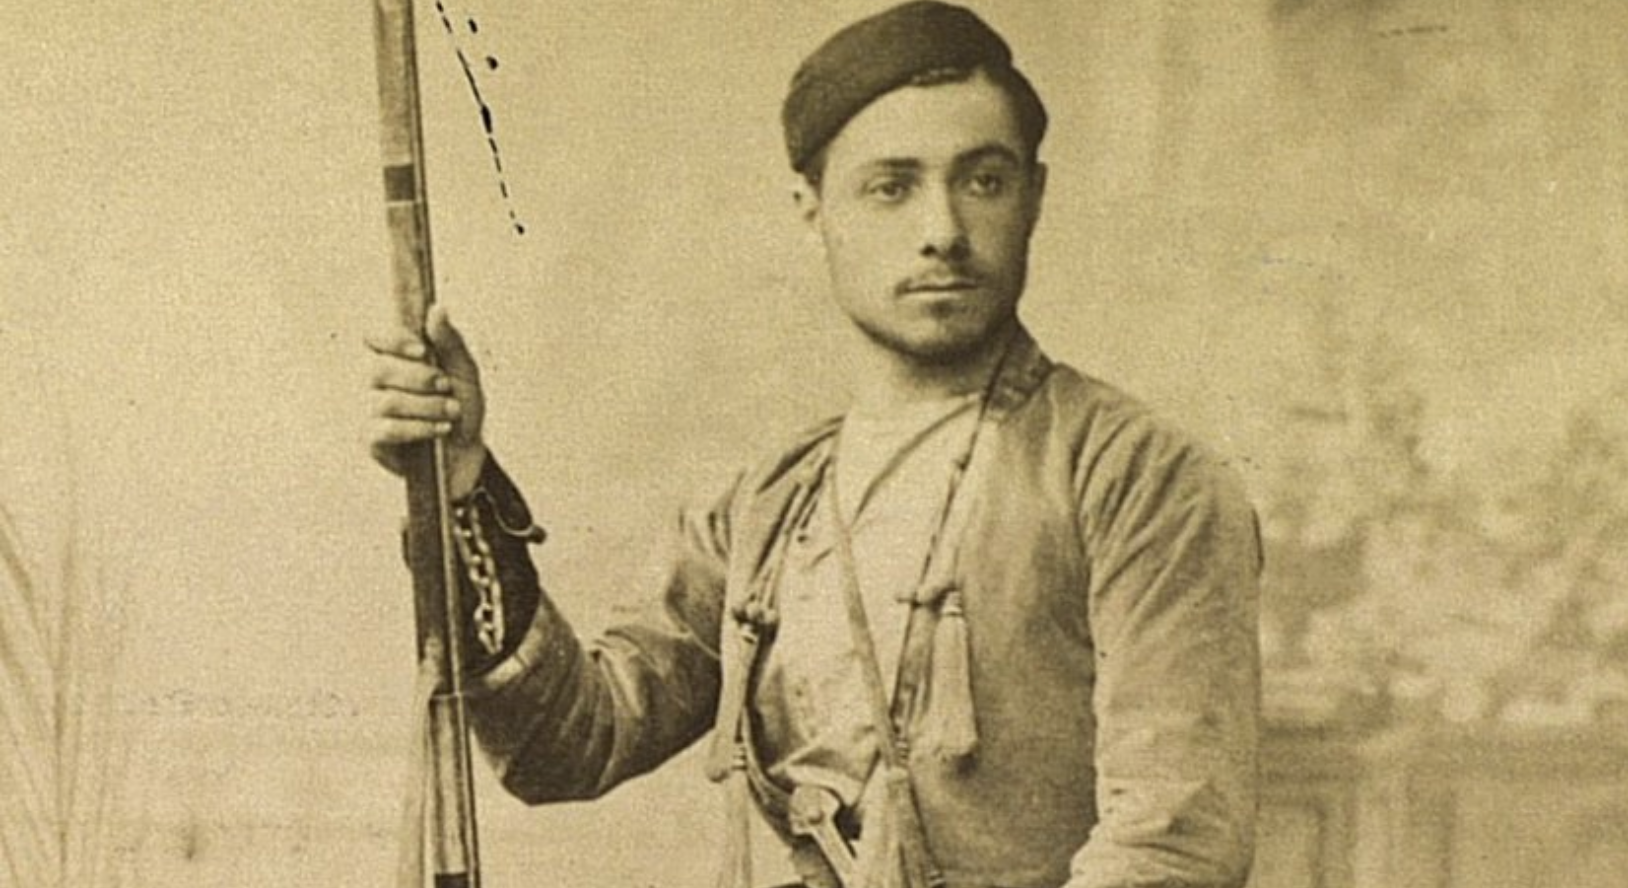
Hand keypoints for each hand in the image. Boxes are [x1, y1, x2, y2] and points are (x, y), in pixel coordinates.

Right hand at [364, 304, 487, 498]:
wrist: (468, 452)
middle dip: (419, 379)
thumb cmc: (462, 408)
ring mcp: (370, 411)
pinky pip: (386, 430)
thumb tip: (437, 309)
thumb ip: (450, 341)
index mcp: (395, 359)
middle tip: (446, 386)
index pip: (374, 339)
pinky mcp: (372, 439)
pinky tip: (440, 429)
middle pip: (377, 370)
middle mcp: (376, 382)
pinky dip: (419, 428)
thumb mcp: (465, 371)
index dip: (392, 341)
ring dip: (427, 407)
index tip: (422, 351)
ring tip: (452, 412)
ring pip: (386, 402)